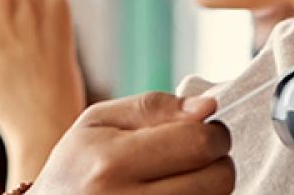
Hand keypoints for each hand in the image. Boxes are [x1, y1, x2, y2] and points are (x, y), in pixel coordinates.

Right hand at [32, 93, 233, 193]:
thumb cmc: (76, 166)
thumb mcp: (98, 122)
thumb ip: (154, 107)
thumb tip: (207, 107)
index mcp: (111, 164)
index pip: (198, 143)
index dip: (213, 131)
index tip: (205, 130)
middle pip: (217, 179)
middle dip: (217, 160)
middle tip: (195, 156)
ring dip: (210, 186)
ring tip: (179, 178)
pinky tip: (174, 194)